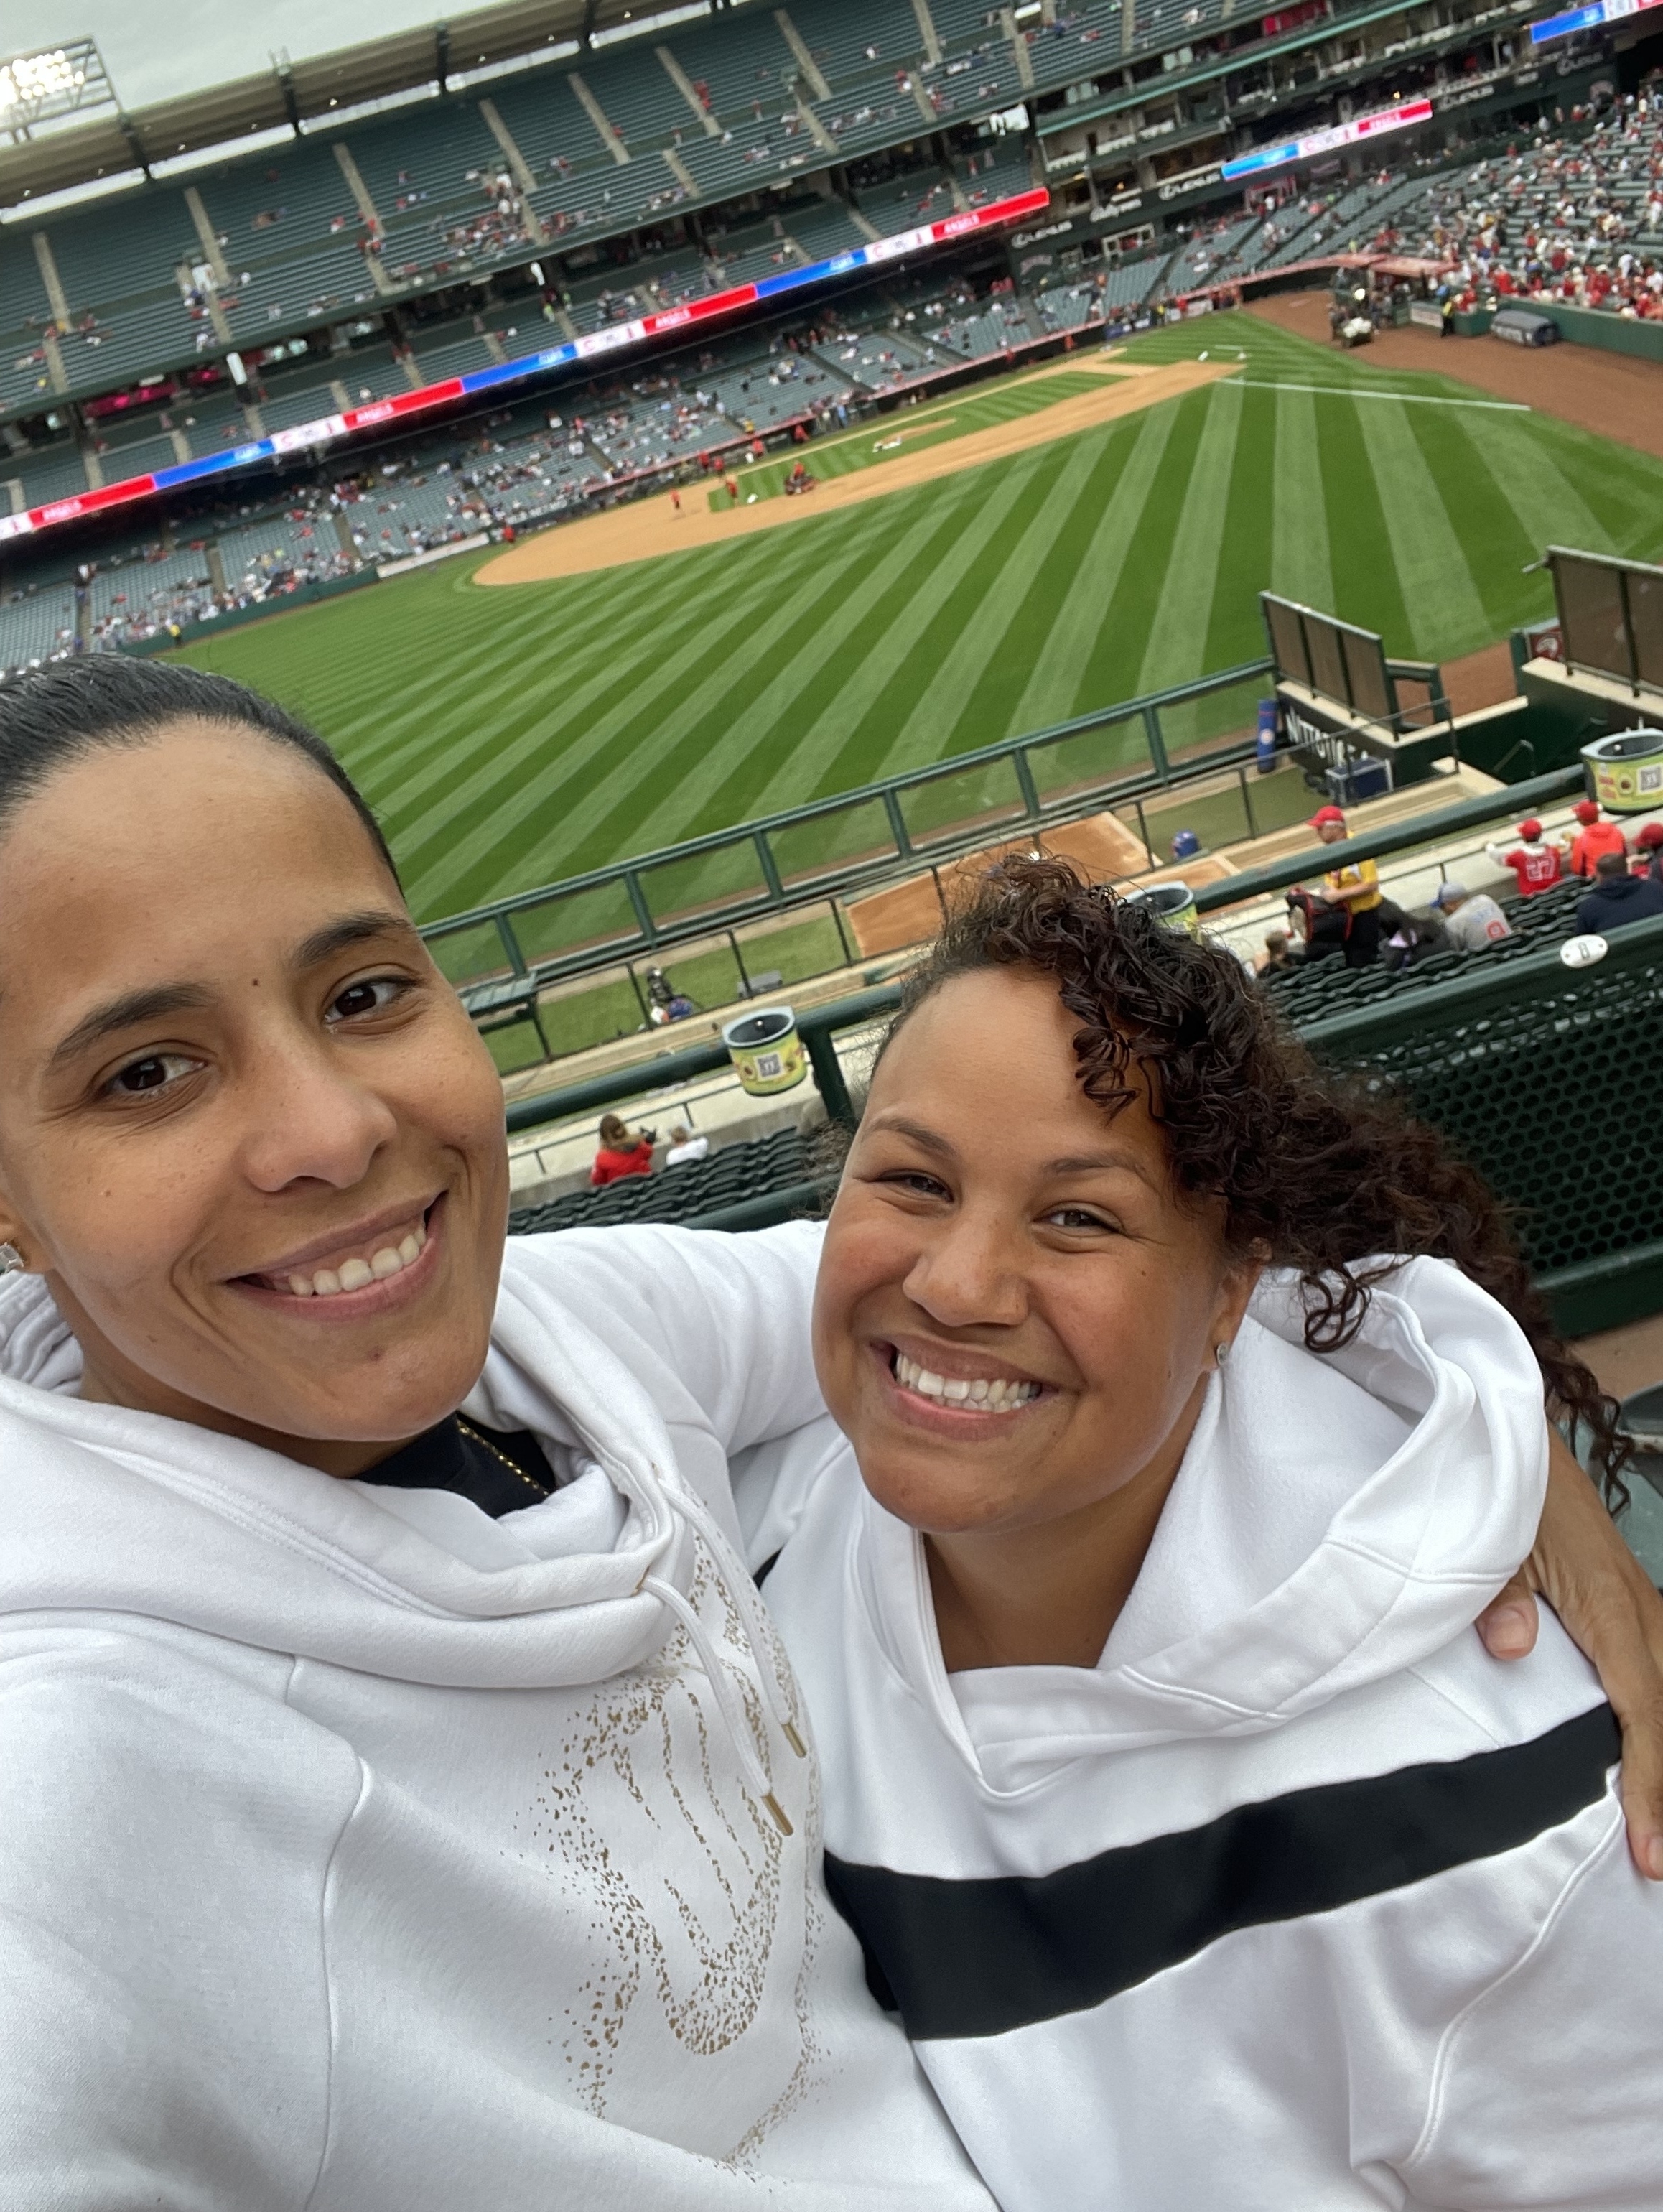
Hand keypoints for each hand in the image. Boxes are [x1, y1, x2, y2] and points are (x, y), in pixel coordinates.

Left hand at [1476, 1427, 1662, 1878]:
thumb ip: (1496, 1596)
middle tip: (1658, 1863)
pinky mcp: (1631, 1605)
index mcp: (1610, 1607)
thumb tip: (1512, 1647)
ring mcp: (1642, 1608)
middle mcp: (1640, 1612)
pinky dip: (1661, 1718)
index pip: (1643, 1711)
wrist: (1518, 1441)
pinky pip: (1660, 1672)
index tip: (1650, 1847)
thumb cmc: (1504, 1492)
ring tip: (1661, 1826)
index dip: (1649, 1784)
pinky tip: (1653, 1751)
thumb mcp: (1490, 1540)